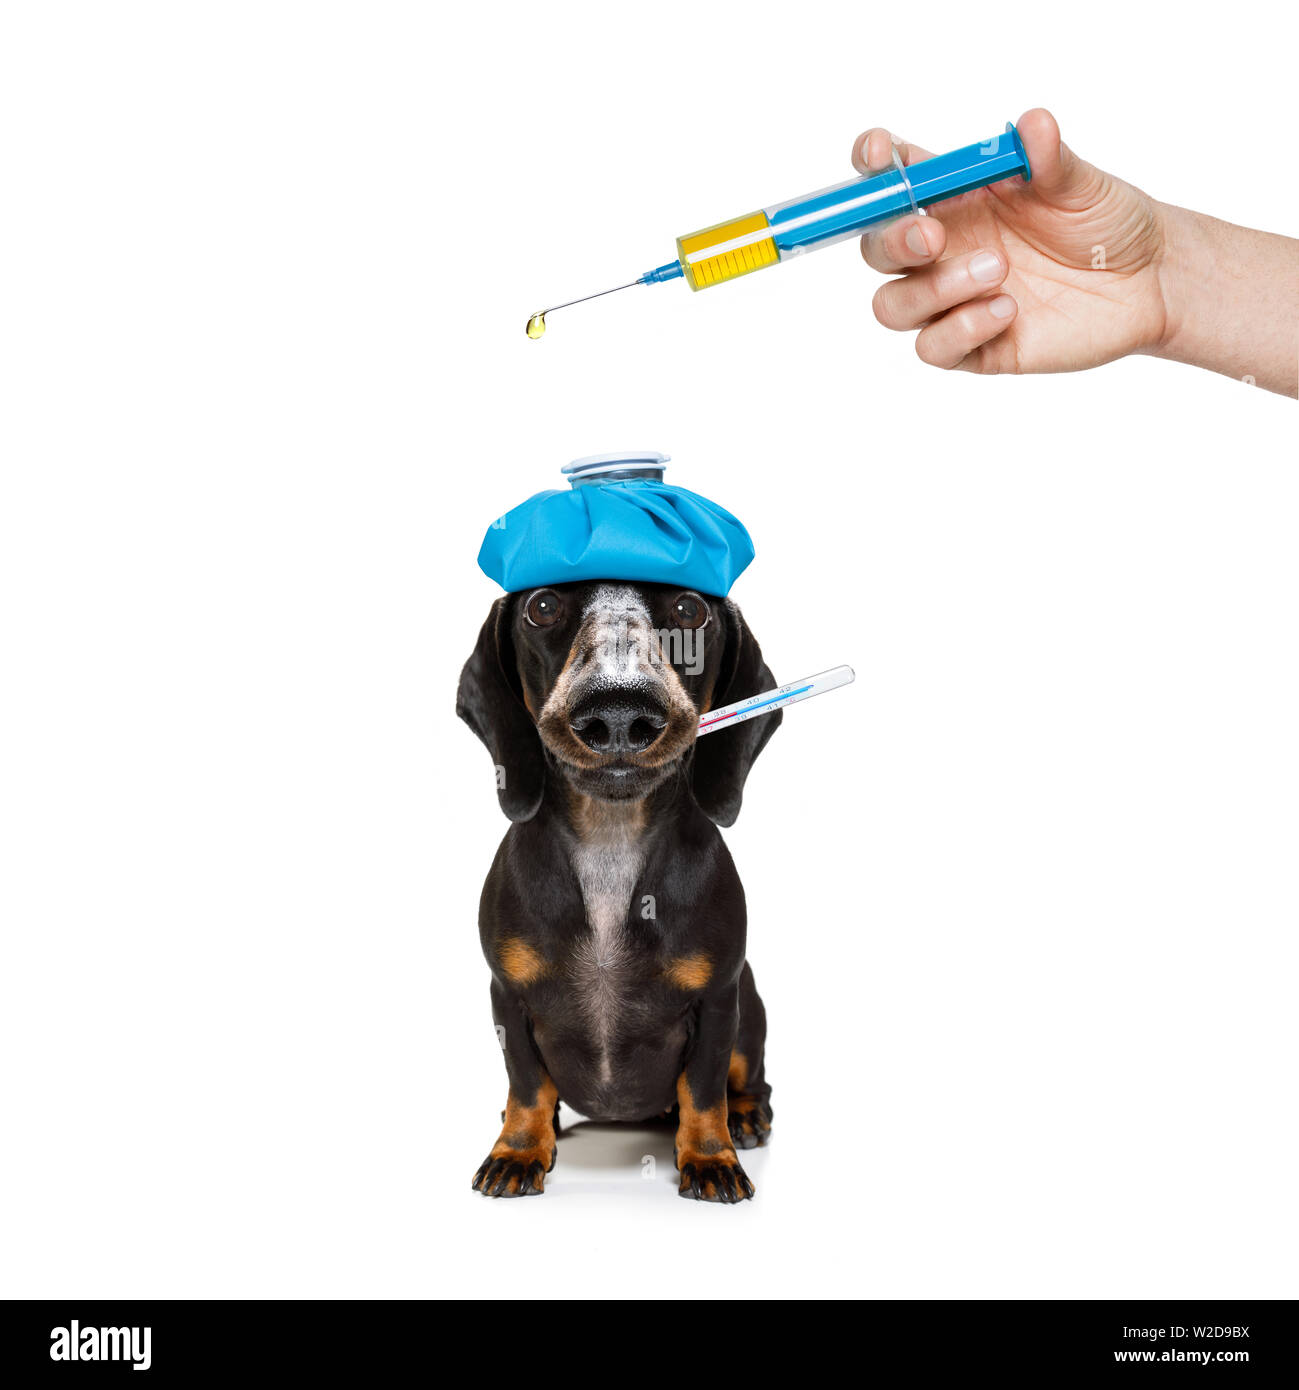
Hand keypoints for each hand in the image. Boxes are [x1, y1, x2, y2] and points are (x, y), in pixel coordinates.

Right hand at [856, 108, 1168, 374]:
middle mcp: (943, 251)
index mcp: (954, 199)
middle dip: (893, 240)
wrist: (1149, 280)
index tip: (881, 152)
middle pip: (876, 250)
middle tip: (932, 234)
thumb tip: (1033, 124)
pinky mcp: (973, 347)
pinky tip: (1007, 310)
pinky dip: (961, 328)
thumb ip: (1050, 158)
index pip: (889, 181)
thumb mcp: (1082, 183)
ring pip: (893, 306)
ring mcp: (953, 302)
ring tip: (997, 270)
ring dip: (933, 289)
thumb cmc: (1106, 223)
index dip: (873, 166)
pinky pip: (934, 348)